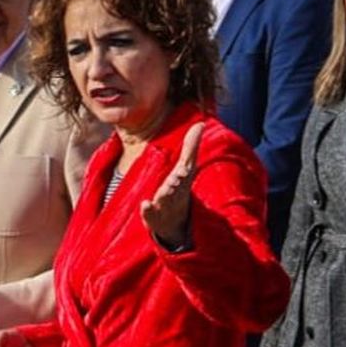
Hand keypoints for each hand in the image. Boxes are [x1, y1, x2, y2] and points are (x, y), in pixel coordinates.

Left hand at [140, 123, 202, 247]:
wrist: (176, 223)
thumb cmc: (180, 190)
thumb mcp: (186, 168)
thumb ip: (191, 147)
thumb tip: (200, 123)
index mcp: (182, 182)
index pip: (184, 175)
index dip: (183, 173)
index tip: (183, 171)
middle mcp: (174, 194)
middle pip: (174, 189)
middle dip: (173, 186)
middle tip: (172, 182)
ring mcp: (163, 207)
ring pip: (163, 202)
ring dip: (162, 199)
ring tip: (159, 196)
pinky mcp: (153, 217)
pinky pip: (150, 215)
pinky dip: (148, 211)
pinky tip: (145, 204)